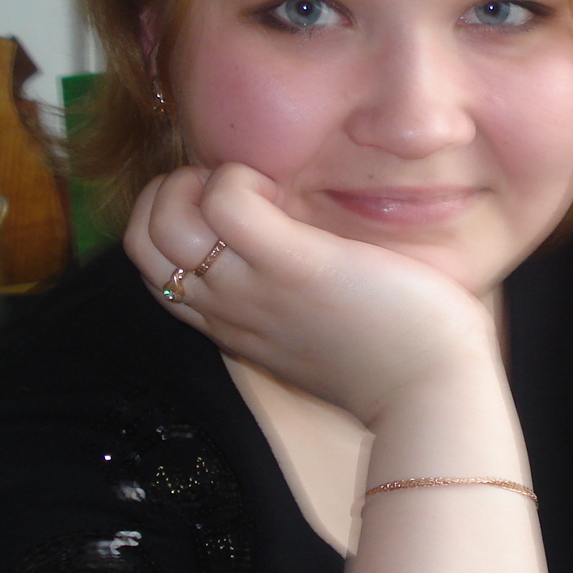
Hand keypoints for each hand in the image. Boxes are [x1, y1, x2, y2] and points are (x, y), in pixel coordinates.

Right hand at [125, 164, 499, 426]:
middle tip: (231, 191)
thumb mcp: (319, 328)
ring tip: (252, 189)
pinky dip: (238, 180)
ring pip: (161, 226)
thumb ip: (291, 296)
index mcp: (233, 325)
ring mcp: (254, 290)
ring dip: (196, 183)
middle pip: (141, 244)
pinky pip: (224, 203)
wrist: (431, 393)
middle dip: (167, 195)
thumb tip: (295, 248)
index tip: (227, 211)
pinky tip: (281, 191)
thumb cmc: (395, 355)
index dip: (171, 223)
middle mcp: (229, 310)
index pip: (154, 270)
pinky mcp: (293, 266)